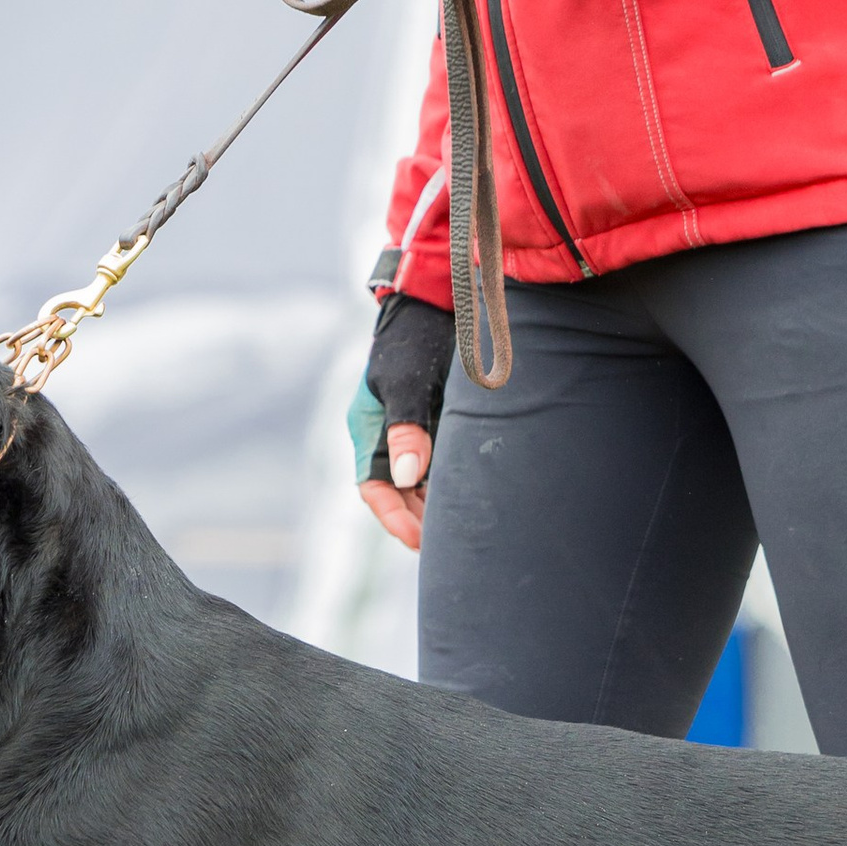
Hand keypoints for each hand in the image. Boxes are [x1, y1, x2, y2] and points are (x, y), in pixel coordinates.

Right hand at [347, 292, 454, 551]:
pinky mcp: (437, 420)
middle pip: (398, 492)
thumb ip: (407, 429)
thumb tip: (409, 479)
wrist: (434, 299)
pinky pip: (442, 462)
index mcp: (370, 427)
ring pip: (421, 481)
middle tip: (449, 546)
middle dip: (418, 520)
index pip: (373, 487)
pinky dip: (452, 482)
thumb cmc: (414, 338)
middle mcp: (389, 434)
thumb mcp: (406, 381)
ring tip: (466, 527)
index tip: (420, 542)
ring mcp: (414, 428)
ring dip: (437, 505)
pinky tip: (476, 494)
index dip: (394, 518)